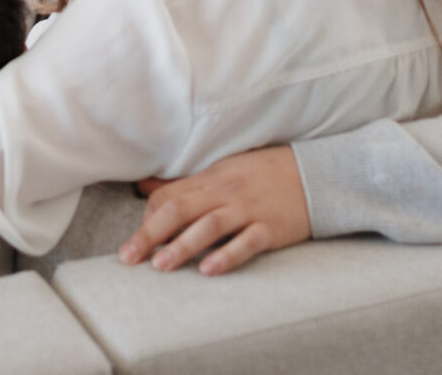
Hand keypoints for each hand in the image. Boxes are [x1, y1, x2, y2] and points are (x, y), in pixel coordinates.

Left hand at [119, 146, 310, 275]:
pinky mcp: (270, 228)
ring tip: (160, 267)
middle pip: (179, 210)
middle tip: (127, 258)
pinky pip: (246, 242)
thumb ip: (183, 184)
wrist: (314, 174)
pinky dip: (227, 256)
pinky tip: (209, 271)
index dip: (147, 219)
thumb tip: (143, 187)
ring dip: (182, 247)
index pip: (168, 196)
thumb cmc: (261, 174)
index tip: (134, 242)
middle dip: (150, 235)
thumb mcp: (220, 170)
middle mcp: (224, 193)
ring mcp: (248, 210)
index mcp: (209, 179)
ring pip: (209, 227)